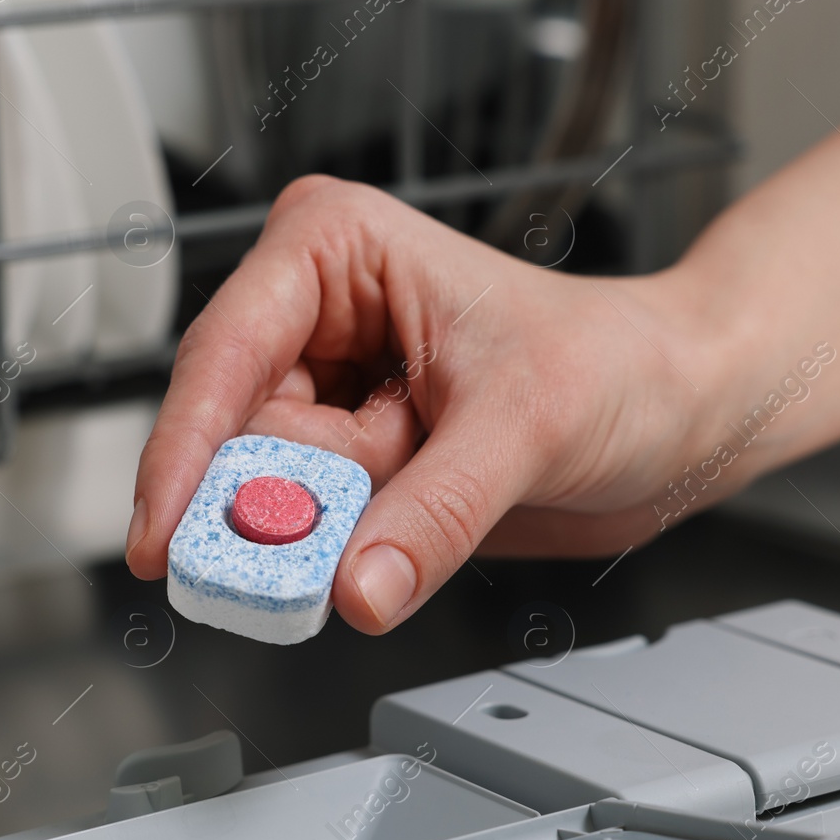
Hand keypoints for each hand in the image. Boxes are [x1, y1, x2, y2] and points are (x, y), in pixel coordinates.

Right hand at [125, 177, 732, 633]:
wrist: (679, 412)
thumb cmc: (619, 363)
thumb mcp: (525, 428)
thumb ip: (432, 512)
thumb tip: (355, 587)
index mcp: (338, 252)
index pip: (224, 351)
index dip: (185, 450)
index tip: (161, 538)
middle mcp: (318, 316)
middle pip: (230, 432)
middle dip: (261, 509)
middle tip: (283, 573)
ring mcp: (332, 393)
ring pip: (264, 488)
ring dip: (318, 532)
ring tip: (405, 513)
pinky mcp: (354, 461)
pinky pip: (307, 525)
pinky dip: (339, 552)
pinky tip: (394, 540)